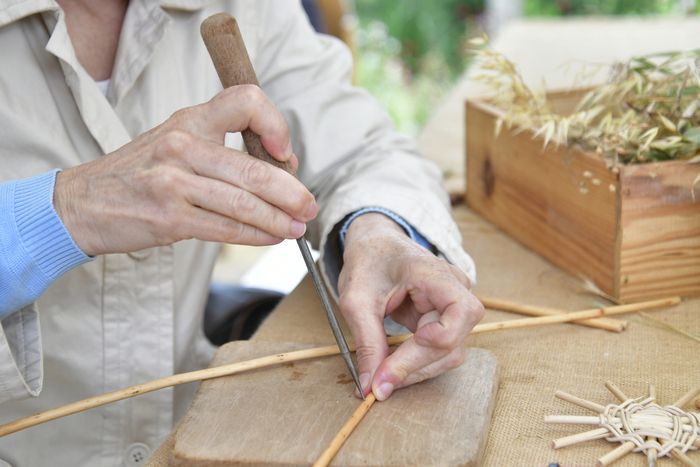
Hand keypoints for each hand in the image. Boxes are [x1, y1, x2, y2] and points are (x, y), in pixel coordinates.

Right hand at [54, 85, 316, 255]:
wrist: (82, 202)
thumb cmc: (140, 173)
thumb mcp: (176, 141)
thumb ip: (221, 148)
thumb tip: (279, 166)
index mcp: (189, 120)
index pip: (244, 101)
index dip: (273, 122)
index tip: (284, 151)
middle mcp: (182, 145)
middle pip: (253, 168)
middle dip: (291, 192)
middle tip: (308, 206)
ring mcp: (174, 183)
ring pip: (243, 203)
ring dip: (277, 220)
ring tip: (296, 228)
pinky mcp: (169, 217)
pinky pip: (225, 228)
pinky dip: (254, 236)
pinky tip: (269, 238)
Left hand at [338, 213, 483, 400]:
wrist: (375, 245)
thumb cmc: (368, 262)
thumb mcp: (357, 300)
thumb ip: (367, 342)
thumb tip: (370, 386)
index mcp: (436, 273)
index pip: (461, 312)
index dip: (437, 340)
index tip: (398, 357)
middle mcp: (456, 289)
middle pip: (452, 341)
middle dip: (415, 366)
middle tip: (378, 384)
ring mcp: (454, 305)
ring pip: (449, 353)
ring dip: (416, 370)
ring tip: (380, 378)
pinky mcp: (446, 321)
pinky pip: (440, 351)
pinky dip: (416, 365)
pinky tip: (390, 368)